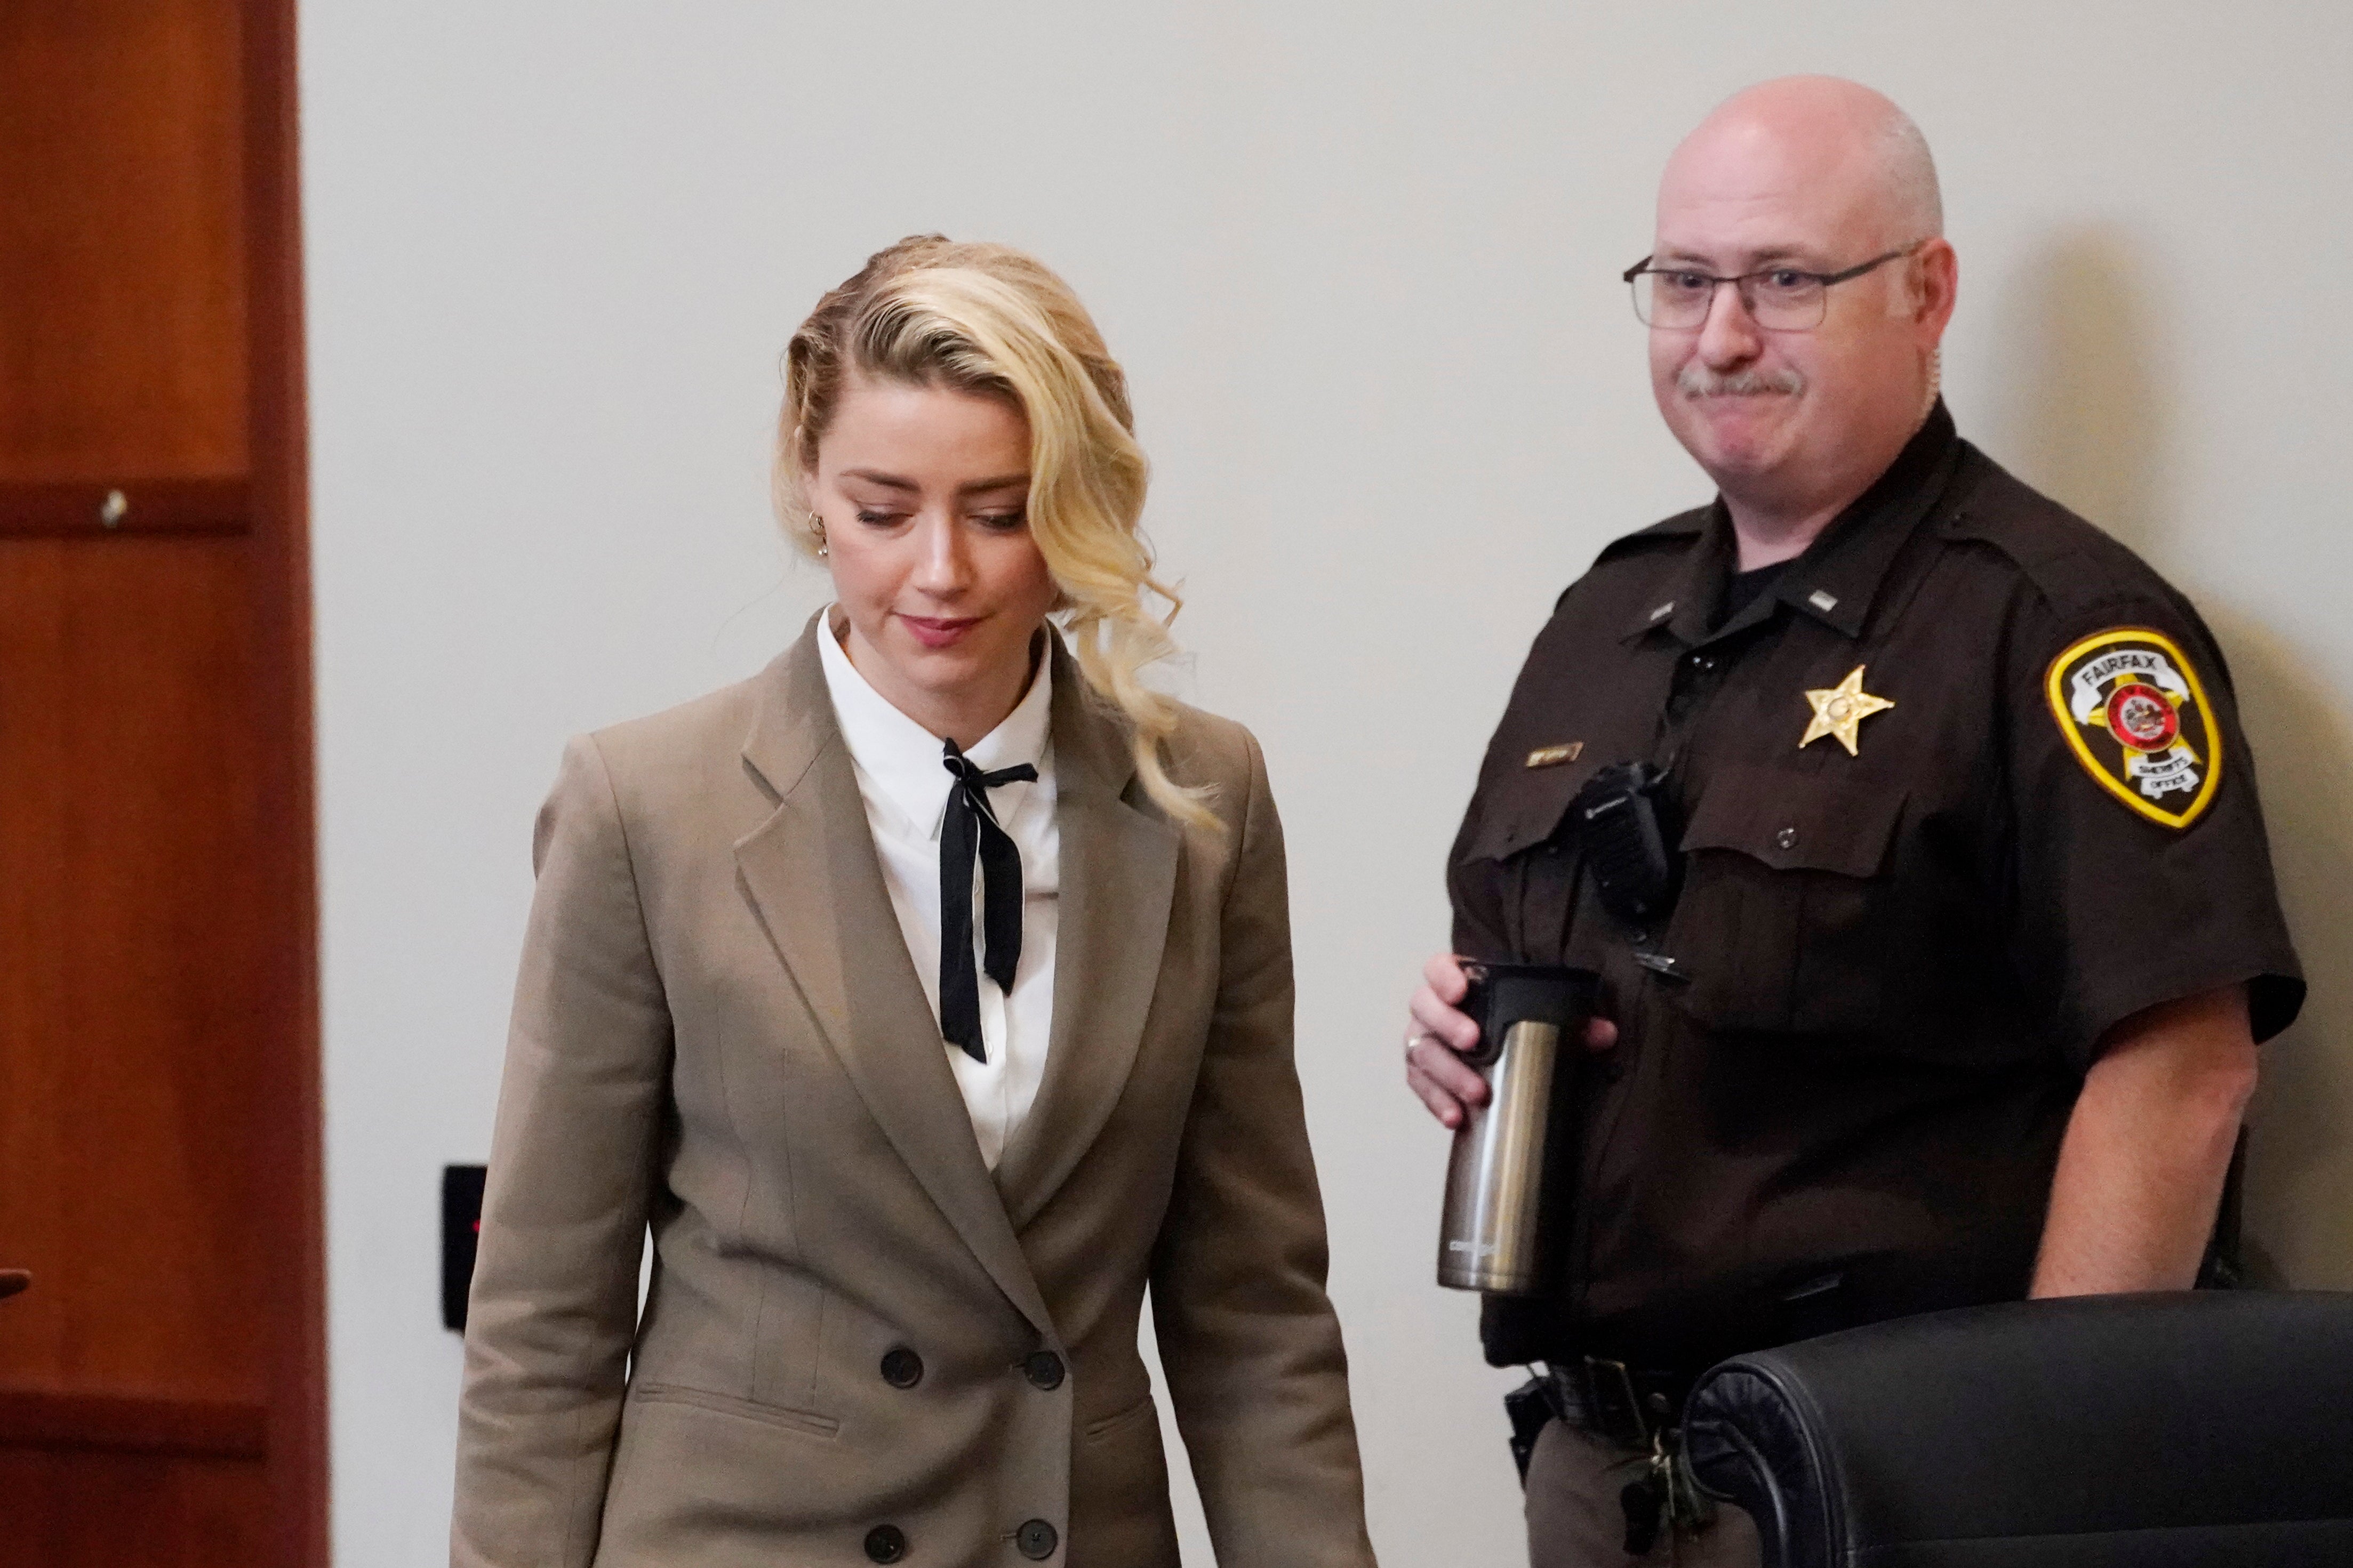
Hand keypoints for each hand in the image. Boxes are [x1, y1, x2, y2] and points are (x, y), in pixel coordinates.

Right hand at [1403, 952, 1616, 1128]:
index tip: (1460, 990)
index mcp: (1461, 983)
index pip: (1439, 967)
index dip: (1444, 976)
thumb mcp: (1547, 1020)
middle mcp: (1435, 1008)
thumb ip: (1576, 1023)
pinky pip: (1420, 1086)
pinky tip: (1456, 1117)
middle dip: (1447, 1024)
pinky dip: (1436, 1102)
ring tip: (1476, 1093)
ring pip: (1421, 1050)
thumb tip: (1604, 1033)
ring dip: (1448, 1072)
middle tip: (1474, 1041)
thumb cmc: (1517, 1028)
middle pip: (1424, 1007)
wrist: (1503, 1057)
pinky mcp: (1423, 1074)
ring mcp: (1425, 1040)